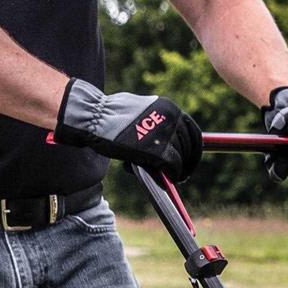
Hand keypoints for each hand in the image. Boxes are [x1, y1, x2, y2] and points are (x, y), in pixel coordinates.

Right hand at [53, 78, 201, 179]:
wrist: (94, 117)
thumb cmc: (111, 117)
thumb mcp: (142, 113)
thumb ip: (158, 126)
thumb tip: (170, 146)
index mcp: (169, 108)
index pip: (193, 131)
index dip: (194, 149)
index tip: (190, 159)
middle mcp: (172, 118)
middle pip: (191, 146)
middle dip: (188, 162)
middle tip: (183, 173)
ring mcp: (166, 134)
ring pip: (182, 157)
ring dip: (180, 170)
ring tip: (175, 177)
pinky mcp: (158, 150)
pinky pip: (173, 166)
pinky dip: (173, 175)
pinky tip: (169, 179)